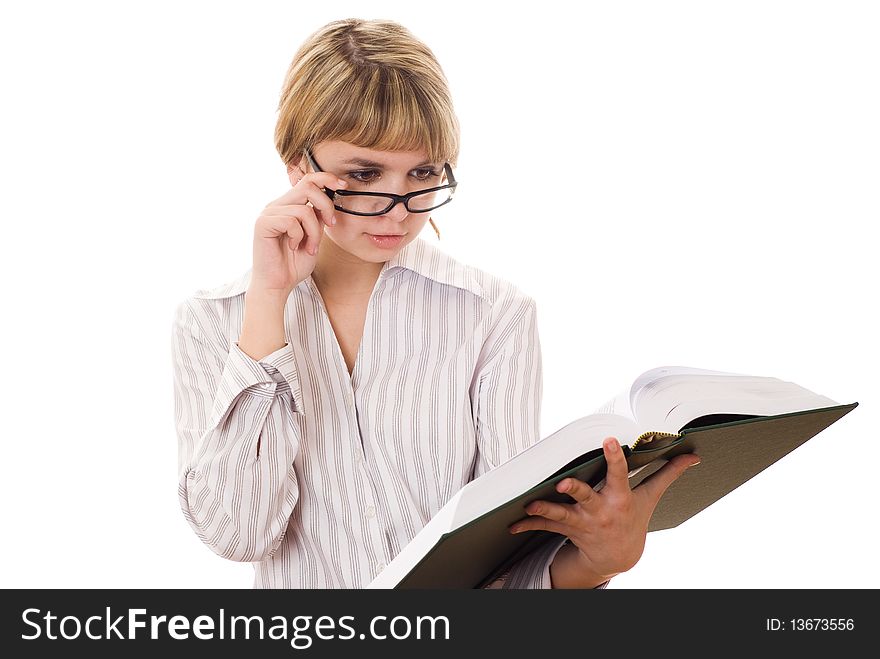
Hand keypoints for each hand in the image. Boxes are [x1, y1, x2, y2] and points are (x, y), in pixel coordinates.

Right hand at [248, 170, 347, 297]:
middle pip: (307, 186)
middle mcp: (276, 205)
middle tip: (331, 224)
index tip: (343, 186)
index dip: (326, 178)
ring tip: (310, 247)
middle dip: (326, 205)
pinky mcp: (262, 223)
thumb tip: (330, 199)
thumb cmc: (293, 265)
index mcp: (288, 205)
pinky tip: (293, 247)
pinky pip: (291, 220)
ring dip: (314, 231)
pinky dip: (299, 236)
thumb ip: (318, 218)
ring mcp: (268, 213)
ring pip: (303, 208)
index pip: (307, 180)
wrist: (277, 285)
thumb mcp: (314, 237)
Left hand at [509, 436, 700, 585]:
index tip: (609, 440)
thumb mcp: (650, 498)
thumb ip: (668, 474)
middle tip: (563, 483)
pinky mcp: (567, 529)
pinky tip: (513, 524)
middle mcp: (600, 510)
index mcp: (620, 498)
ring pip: (561, 514)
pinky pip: (545, 526)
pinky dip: (528, 524)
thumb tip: (694, 456)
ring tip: (529, 504)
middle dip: (575, 491)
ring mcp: (582, 522)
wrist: (618, 556)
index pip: (619, 474)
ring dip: (545, 509)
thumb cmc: (633, 518)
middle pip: (586, 497)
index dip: (614, 457)